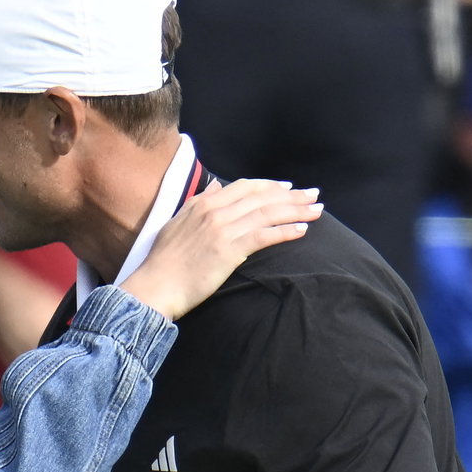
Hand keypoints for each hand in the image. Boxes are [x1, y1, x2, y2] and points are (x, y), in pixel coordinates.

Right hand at [120, 180, 319, 319]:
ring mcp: (222, 230)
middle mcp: (215, 212)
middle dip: (292, 195)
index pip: (244, 187)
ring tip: (317, 211)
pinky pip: (264, 236)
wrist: (155, 286)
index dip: (270, 185)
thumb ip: (198, 202)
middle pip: (262, 197)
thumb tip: (214, 186)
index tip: (288, 187)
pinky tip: (302, 230)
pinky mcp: (229, 250)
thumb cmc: (163, 262)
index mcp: (203, 204)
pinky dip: (285, 231)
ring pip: (267, 213)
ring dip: (296, 210)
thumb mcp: (177, 223)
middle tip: (314, 195)